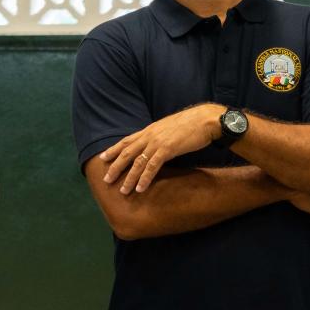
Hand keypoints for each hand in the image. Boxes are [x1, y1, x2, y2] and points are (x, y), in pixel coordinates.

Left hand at [100, 104, 220, 193]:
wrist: (207, 119)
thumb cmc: (193, 123)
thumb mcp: (171, 127)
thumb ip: (161, 134)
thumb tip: (157, 142)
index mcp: (151, 129)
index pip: (127, 140)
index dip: (114, 149)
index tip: (103, 158)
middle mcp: (150, 135)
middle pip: (127, 153)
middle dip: (115, 167)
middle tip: (106, 180)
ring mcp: (158, 142)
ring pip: (137, 162)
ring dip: (129, 178)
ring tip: (123, 190)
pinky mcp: (168, 149)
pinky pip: (152, 166)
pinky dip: (144, 178)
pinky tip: (140, 188)